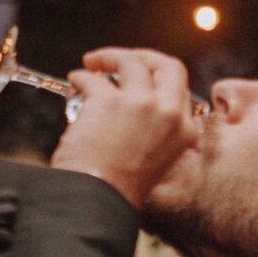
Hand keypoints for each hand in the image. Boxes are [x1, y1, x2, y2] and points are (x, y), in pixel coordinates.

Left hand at [49, 48, 203, 208]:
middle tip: (123, 59)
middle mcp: (168, 113)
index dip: (159, 79)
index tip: (142, 78)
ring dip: (109, 57)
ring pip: (131, 61)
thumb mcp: (152, 162)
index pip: (180, 91)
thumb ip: (151, 135)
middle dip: (144, 56)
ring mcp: (141, 104)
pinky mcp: (109, 101)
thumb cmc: (118, 189)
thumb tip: (129, 111)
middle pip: (167, 66)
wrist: (97, 200)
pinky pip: (93, 77)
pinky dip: (81, 76)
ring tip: (91, 63)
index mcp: (183, 132)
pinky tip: (75, 79)